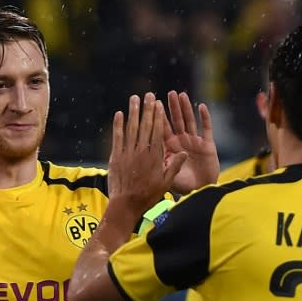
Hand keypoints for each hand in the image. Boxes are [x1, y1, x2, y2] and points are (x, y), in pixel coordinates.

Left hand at [107, 92, 186, 215]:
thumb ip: (174, 166)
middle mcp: (141, 152)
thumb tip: (185, 153)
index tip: (159, 104)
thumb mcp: (165, 183)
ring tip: (134, 98)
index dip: (158, 116)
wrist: (126, 205)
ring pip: (131, 128)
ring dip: (133, 112)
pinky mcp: (116, 156)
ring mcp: (128, 153)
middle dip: (147, 109)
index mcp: (154, 157)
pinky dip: (118, 125)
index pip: (157, 131)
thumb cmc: (147, 196)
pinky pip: (117, 137)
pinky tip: (119, 114)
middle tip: (148, 95)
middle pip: (145, 126)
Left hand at [163, 91, 218, 193]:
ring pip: (189, 121)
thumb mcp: (167, 177)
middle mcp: (182, 142)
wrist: (201, 193)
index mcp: (170, 148)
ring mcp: (195, 142)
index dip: (158, 116)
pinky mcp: (208, 146)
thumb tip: (153, 153)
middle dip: (171, 107)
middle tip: (168, 93)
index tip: (153, 103)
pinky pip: (207, 129)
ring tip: (181, 95)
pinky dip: (205, 118)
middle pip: (176, 121)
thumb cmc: (183, 186)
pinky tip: (202, 106)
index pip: (162, 129)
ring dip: (185, 108)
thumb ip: (161, 163)